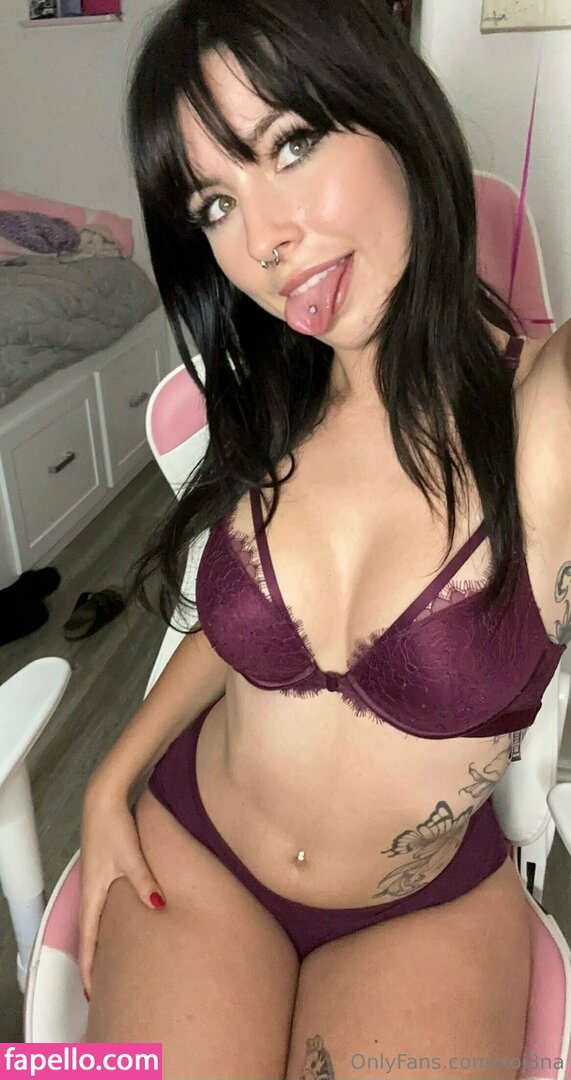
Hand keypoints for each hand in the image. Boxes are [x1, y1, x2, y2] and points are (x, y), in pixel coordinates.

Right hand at [78, 780, 164, 1000]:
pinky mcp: (103, 870)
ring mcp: (96, 880)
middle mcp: (90, 890)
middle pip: (89, 934)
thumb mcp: (131, 855)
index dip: (90, 967)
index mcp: (93, 892)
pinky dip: (105, 923)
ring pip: (95, 920)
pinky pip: (101, 906)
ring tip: (108, 963)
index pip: (88, 939)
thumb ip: (145, 882)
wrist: (103, 798)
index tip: (91, 991)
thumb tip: (158, 906)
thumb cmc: (112, 826)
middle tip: (98, 987)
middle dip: (93, 961)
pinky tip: (117, 924)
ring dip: (99, 942)